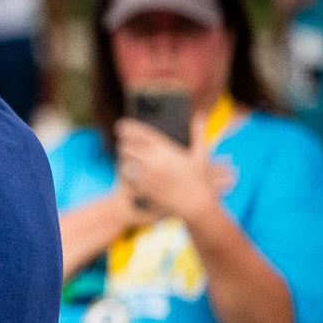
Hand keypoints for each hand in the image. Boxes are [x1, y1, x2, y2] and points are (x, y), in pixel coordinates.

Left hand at [114, 115, 230, 222]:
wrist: (197, 206)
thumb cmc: (200, 180)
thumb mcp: (201, 155)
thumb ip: (198, 134)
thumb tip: (200, 116)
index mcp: (165, 151)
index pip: (141, 134)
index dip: (129, 128)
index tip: (121, 125)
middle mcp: (153, 162)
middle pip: (128, 147)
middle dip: (124, 143)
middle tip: (122, 141)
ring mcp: (147, 177)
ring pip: (125, 163)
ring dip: (123, 158)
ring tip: (124, 156)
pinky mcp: (144, 190)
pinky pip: (128, 179)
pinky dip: (126, 175)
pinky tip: (128, 173)